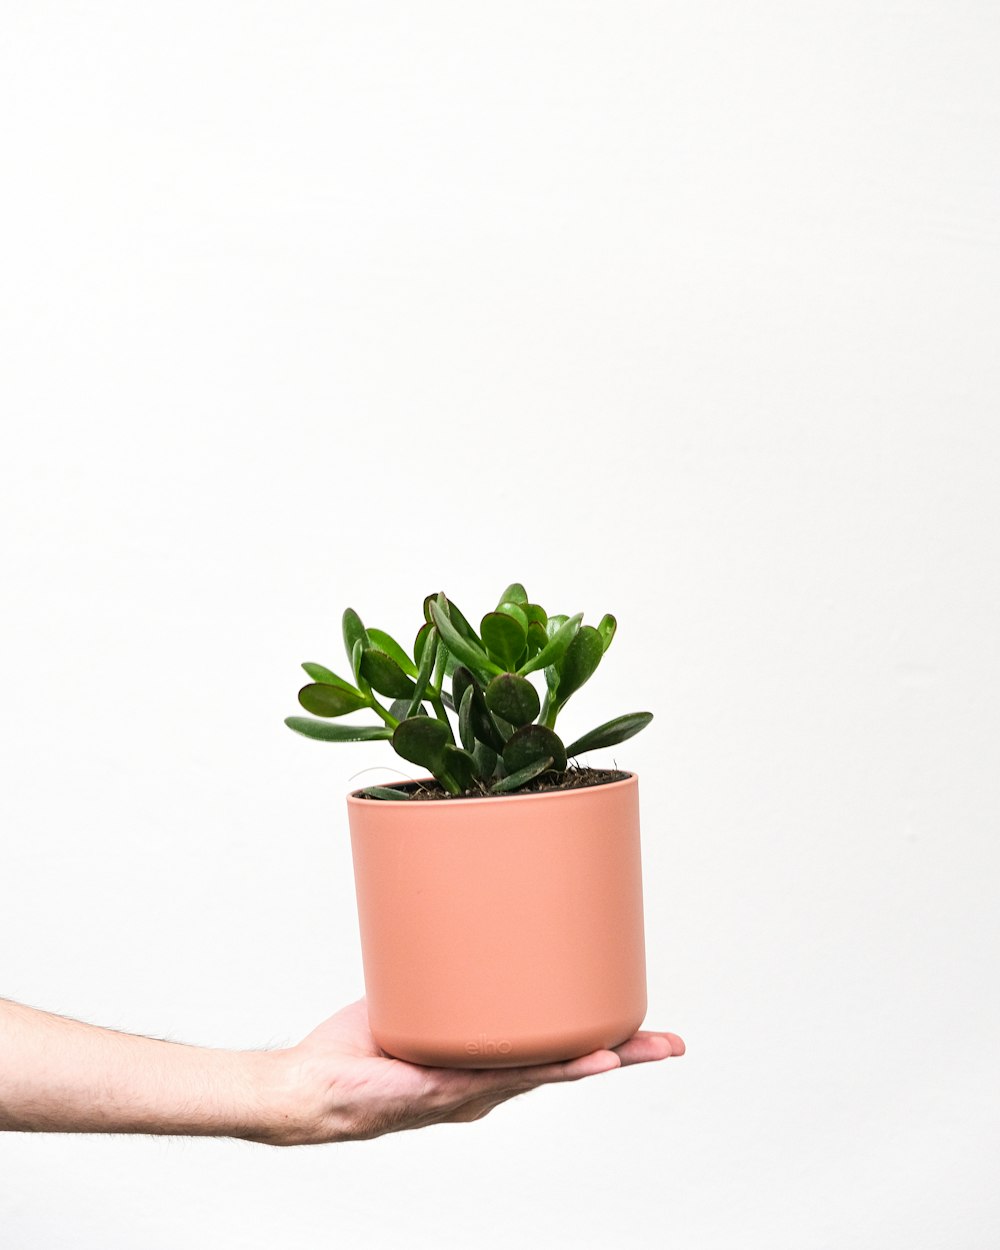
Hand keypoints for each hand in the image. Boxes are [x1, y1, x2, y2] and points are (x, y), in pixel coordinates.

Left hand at [252, 998, 684, 1145]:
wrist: (310, 1087)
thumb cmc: (359, 1046)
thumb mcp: (415, 995)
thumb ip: (446, 965)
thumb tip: (467, 907)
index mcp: (488, 1063)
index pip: (555, 1050)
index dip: (602, 1041)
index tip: (641, 1025)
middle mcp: (487, 1084)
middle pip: (567, 1067)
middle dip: (620, 1056)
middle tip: (670, 1044)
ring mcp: (470, 1092)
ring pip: (545, 1076)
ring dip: (592, 1065)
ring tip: (632, 1051)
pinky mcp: (444, 1092)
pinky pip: (504, 1080)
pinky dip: (546, 1070)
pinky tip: (579, 1064)